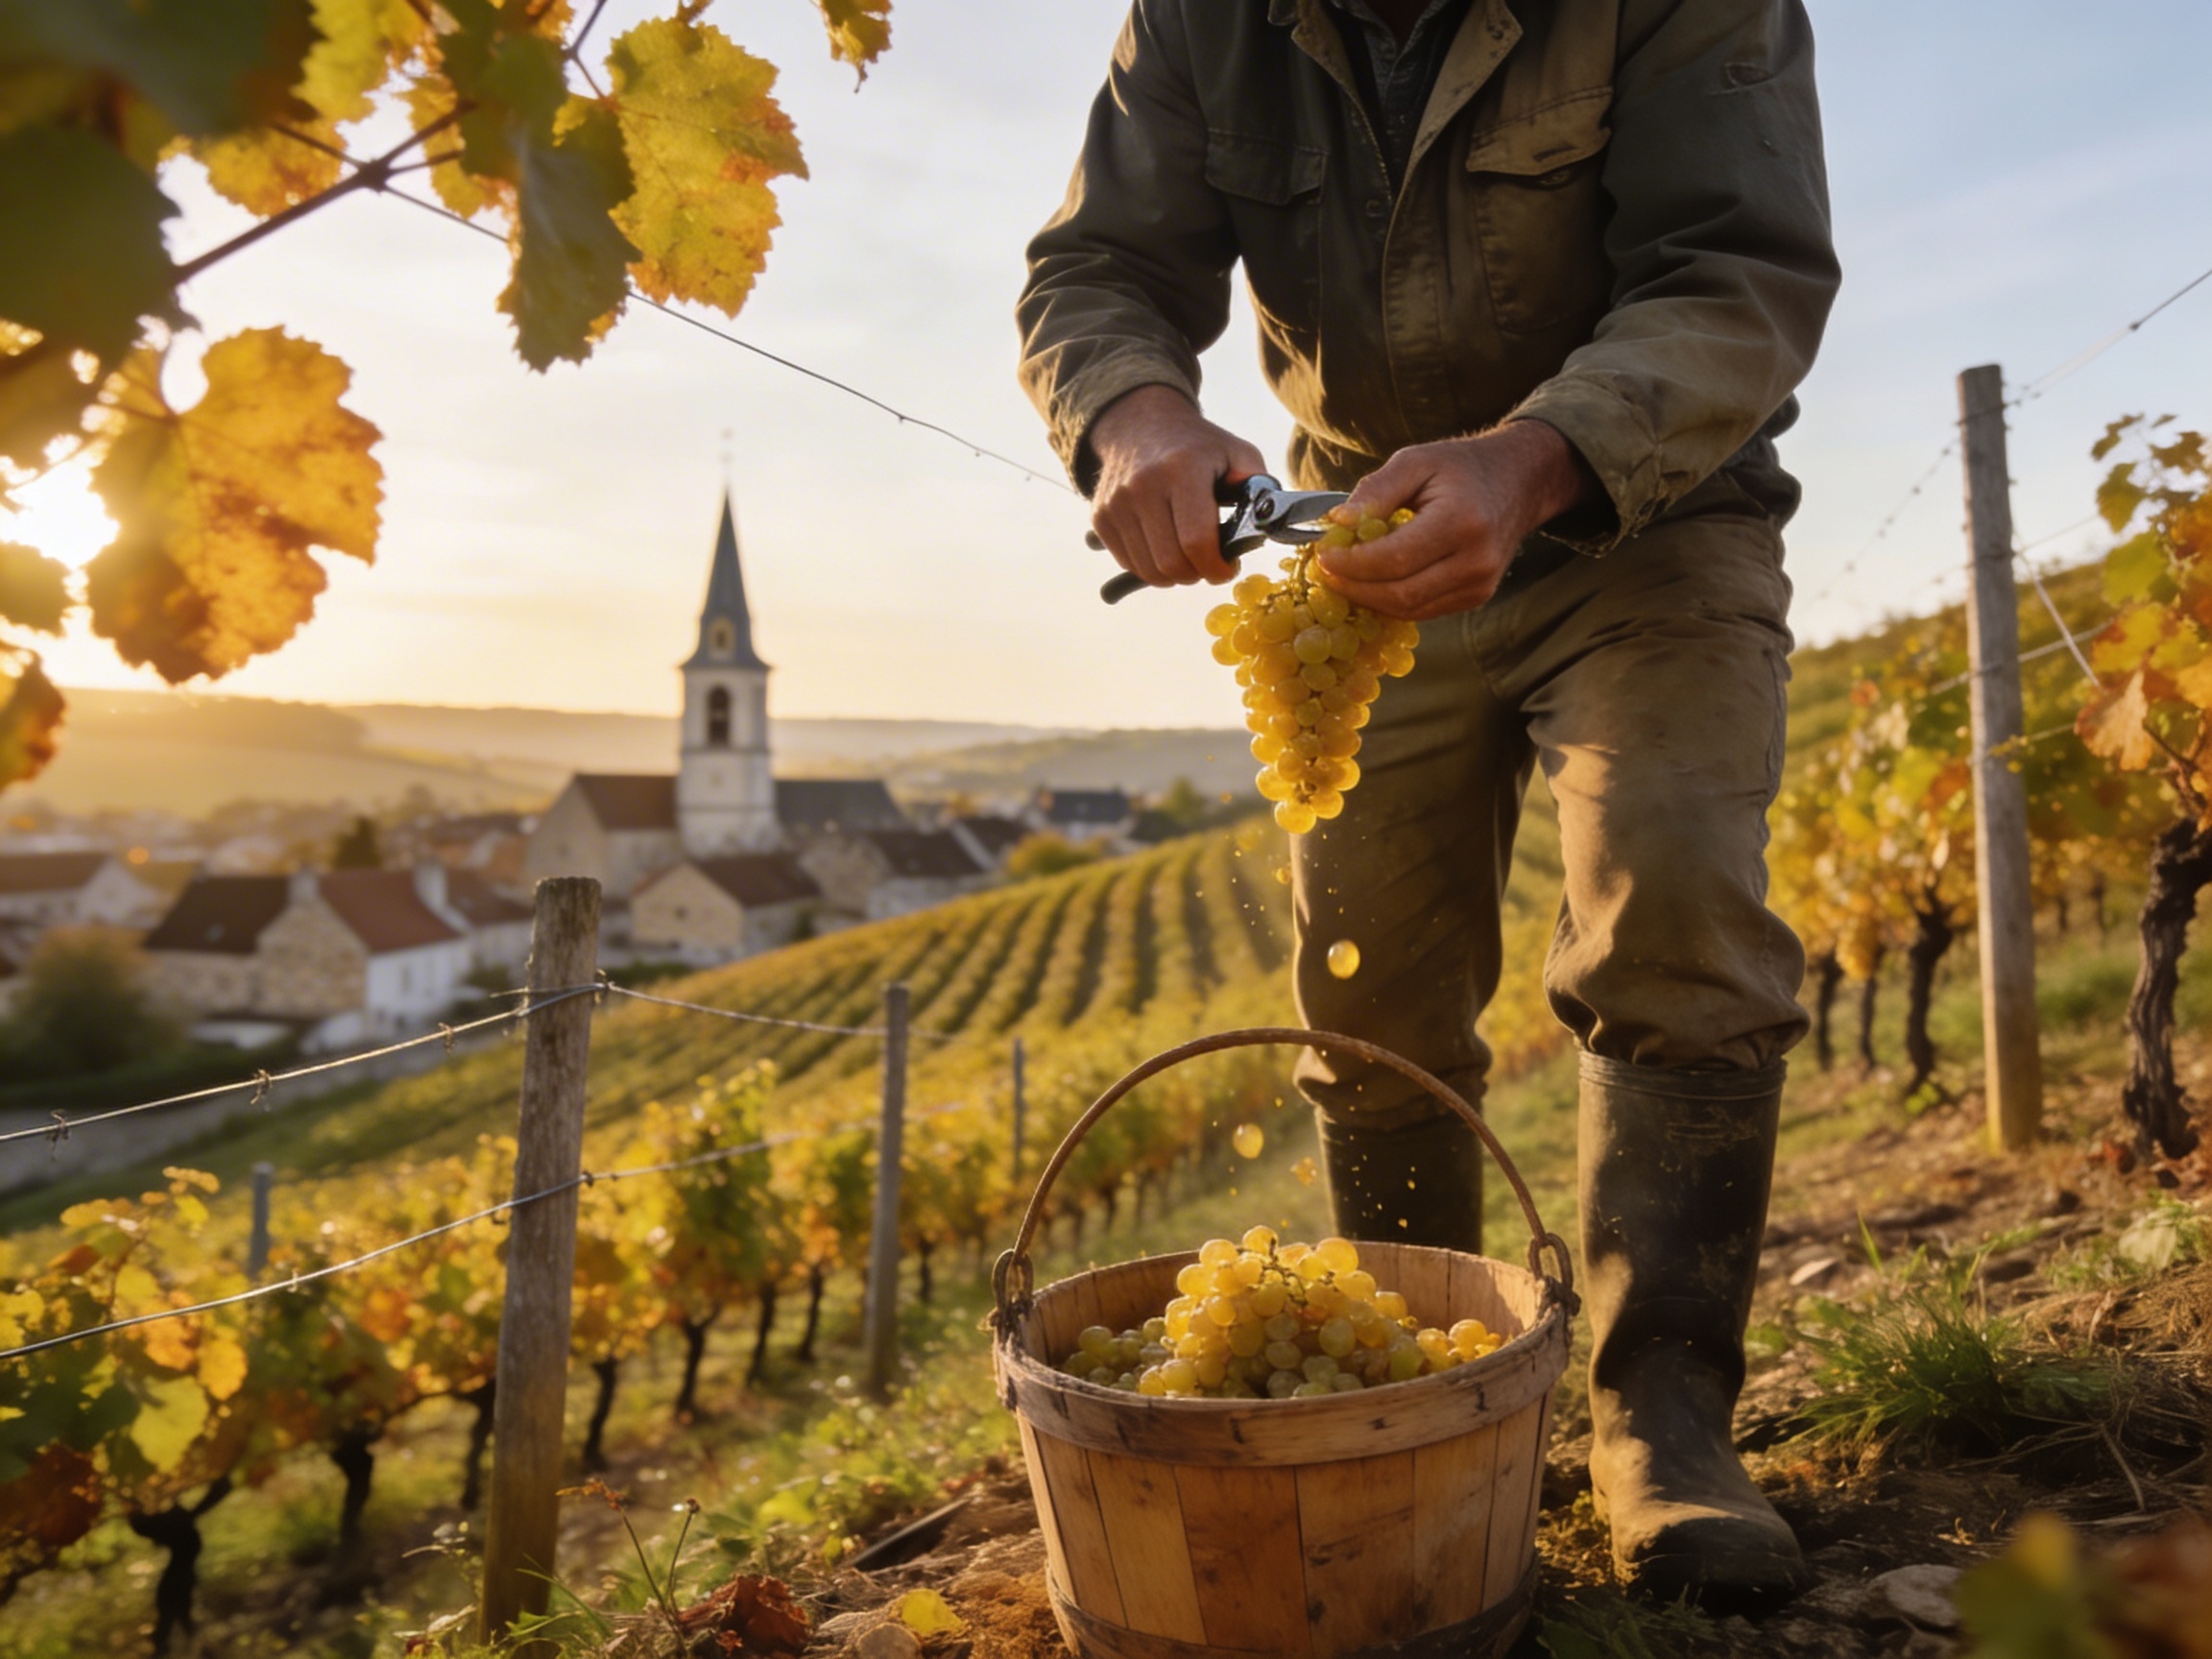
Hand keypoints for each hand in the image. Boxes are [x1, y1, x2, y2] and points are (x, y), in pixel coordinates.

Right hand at [1087, 385, 1268, 587]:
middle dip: (1198, 574)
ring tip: (1188, 554)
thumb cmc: (1197, 446)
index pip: (1197, 541)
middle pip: (1172, 563)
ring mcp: (1117, 503)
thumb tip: (1269, 522)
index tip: (1227, 568)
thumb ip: (1258, 487)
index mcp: (1183, 469)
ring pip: (1150, 571)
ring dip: (1175, 574)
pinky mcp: (1101, 517)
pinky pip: (1130, 563)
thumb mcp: (1237, 453)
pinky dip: (1152, 566)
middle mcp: (1144, 486)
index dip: (1216, 567)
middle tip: (1209, 562)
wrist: (1139, 424)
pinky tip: (1165, 546)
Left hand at [1314, 421, 1595, 618]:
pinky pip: (1422, 610)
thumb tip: (1337, 523)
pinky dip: (1390, 601)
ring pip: (1408, 609)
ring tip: (1342, 577)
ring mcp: (1480, 585)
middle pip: (1399, 593)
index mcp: (1461, 522)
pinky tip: (1370, 583)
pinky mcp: (1476, 597)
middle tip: (1324, 573)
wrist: (1518, 482)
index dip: (1351, 565)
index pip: (1394, 560)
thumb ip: (1376, 490)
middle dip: (1354, 588)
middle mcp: (1476, 561)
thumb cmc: (1462, 467)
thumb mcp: (1416, 461)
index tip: (1322, 556)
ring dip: (1368, 598)